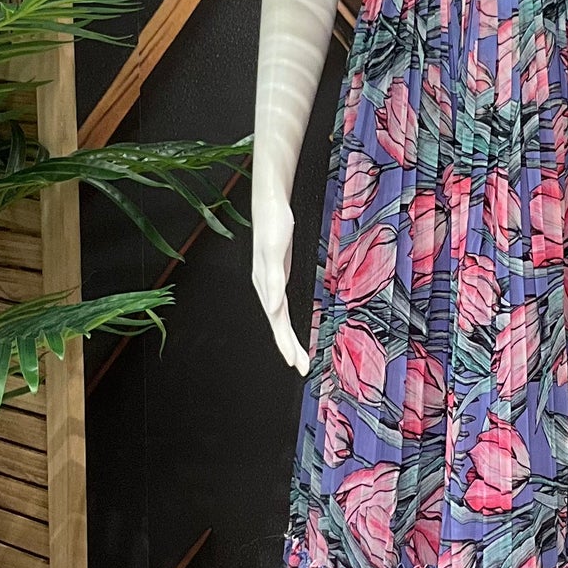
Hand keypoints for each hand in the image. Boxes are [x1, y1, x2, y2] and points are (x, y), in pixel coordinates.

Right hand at [252, 172, 308, 372]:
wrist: (271, 200)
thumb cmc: (273, 222)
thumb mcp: (276, 250)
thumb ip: (273, 280)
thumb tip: (274, 309)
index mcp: (265, 284)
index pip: (277, 322)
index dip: (285, 344)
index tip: (296, 363)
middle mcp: (266, 286)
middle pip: (278, 323)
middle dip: (289, 346)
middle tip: (302, 367)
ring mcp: (271, 280)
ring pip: (279, 316)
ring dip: (288, 336)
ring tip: (298, 354)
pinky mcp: (277, 273)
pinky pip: (282, 305)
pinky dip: (287, 320)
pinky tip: (291, 325)